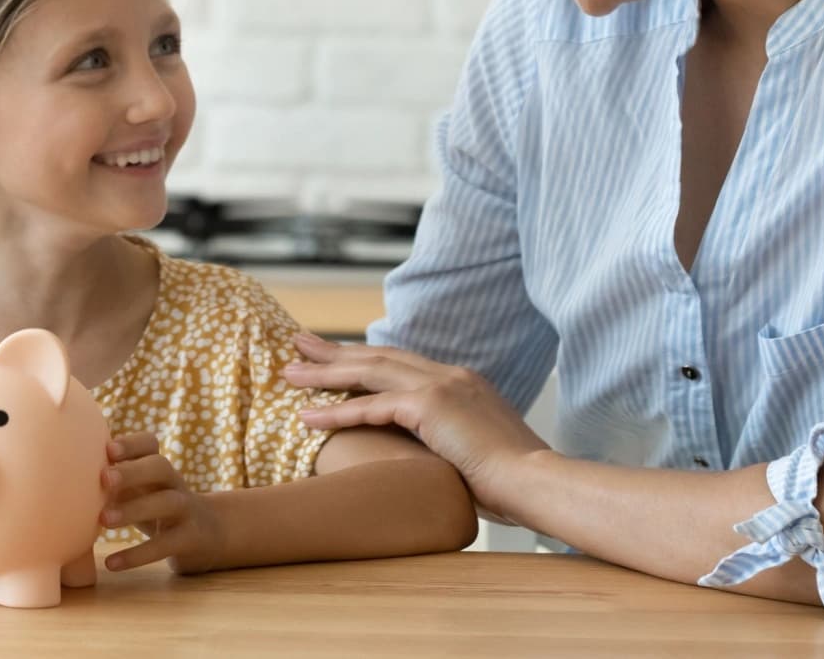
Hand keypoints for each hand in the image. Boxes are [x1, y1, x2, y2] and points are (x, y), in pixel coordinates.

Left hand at [98, 433, 226, 574]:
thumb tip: (58, 473)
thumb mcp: (141, 489)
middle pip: (161, 466)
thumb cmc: (157, 507)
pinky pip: (167, 544)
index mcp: (158, 467)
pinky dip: (138, 554)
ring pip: (168, 502)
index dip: (131, 444)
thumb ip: (113, 480)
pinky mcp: (191, 538)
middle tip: (103, 480)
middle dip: (133, 471)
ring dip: (135, 508)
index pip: (150, 444)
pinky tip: (111, 563)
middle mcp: (175, 483)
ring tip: (103, 521)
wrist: (207, 533)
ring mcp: (187, 510)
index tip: (107, 449)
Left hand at [282, 333, 549, 516]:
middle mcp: (450, 374)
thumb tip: (426, 456)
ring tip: (289, 373)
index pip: (402, 362)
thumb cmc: (511, 480)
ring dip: (324, 372)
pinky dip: (335, 412)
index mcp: (461, 381)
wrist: (535, 481)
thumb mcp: (475, 450)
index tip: (336, 356)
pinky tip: (305, 416)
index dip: (365, 358)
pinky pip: (371, 406)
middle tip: (298, 343)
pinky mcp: (431, 405)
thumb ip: (449, 440)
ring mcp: (441, 385)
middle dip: (335, 351)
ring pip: (369, 371)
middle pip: (379, 355)